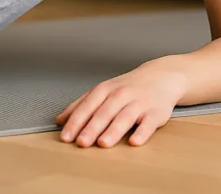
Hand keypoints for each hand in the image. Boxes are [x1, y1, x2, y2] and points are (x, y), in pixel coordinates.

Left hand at [54, 60, 186, 147]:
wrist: (160, 76)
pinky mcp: (155, 112)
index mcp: (104, 90)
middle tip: (81, 143)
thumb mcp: (102, 91)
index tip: (66, 137)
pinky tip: (134, 141)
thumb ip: (81, 105)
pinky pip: (148, 124)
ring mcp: (138, 103)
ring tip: (103, 143)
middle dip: (91, 128)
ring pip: (124, 117)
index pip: (86, 107)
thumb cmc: (127, 87)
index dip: (75, 122)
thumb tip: (60, 121)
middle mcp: (120, 95)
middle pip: (103, 113)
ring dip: (113, 131)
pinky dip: (142, 132)